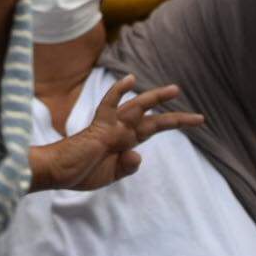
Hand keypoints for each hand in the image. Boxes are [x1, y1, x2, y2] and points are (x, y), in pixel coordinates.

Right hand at [30, 76, 204, 191]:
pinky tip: (130, 80)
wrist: (56, 171)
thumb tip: (138, 155)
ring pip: (137, 109)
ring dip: (155, 99)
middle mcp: (120, 132)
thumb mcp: (110, 175)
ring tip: (175, 90)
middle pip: (151, 120)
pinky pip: (109, 106)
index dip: (169, 124)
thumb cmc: (77, 172)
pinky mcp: (98, 127)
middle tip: (199, 117)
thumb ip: (126, 166)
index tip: (189, 122)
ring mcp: (110, 127)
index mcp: (123, 143)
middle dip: (174, 118)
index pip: (150, 130)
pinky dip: (118, 92)